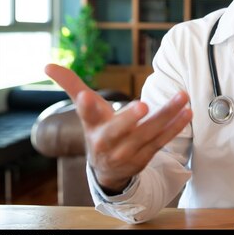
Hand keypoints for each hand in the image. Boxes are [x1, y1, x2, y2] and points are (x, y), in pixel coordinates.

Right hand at [44, 64, 192, 192]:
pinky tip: (187, 112)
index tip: (84, 96)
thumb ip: (70, 85)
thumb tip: (47, 66)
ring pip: (148, 133)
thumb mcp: (86, 110)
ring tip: (182, 97)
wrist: (108, 168)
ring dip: (167, 115)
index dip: (85, 106)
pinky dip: (176, 127)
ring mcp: (127, 151)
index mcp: (92, 126)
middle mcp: (107, 141)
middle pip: (118, 130)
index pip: (86, 114)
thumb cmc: (98, 129)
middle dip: (129, 118)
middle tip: (142, 105)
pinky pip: (162, 141)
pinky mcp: (145, 157)